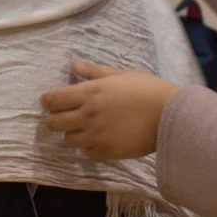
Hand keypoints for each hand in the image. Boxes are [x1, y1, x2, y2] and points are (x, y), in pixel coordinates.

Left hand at [41, 60, 180, 160]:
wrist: (168, 115)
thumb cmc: (146, 89)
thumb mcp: (119, 74)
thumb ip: (93, 71)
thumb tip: (73, 64)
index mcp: (89, 93)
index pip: (54, 99)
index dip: (47, 101)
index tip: (49, 102)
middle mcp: (87, 116)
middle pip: (54, 123)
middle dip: (54, 119)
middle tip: (62, 117)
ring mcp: (95, 137)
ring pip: (67, 141)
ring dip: (71, 134)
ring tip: (83, 129)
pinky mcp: (106, 153)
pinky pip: (86, 153)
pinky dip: (89, 147)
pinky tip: (99, 139)